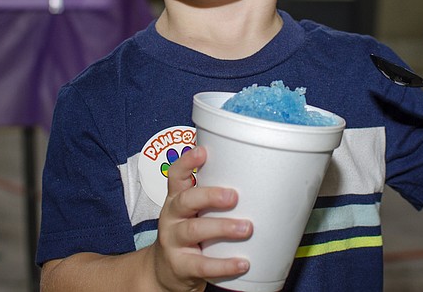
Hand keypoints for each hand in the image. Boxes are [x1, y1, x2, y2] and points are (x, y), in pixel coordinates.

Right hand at [151, 145, 251, 290]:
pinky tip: (242, 263)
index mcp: (176, 199)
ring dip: (222, 227)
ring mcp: (173, 241)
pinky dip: (224, 264)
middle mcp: (171, 217)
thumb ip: (213, 197)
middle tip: (234, 196)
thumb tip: (257, 181)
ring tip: (246, 228)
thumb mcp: (193, 212)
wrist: (166, 270)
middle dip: (209, 195)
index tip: (203, 151)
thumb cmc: (188, 234)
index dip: (187, 162)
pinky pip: (202, 265)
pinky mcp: (180, 266)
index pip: (176, 175)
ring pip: (194, 230)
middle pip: (186, 201)